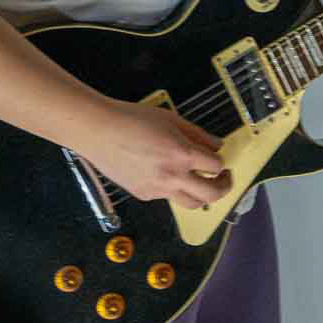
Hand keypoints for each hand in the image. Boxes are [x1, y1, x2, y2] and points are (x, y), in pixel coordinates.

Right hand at [78, 99, 231, 207]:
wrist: (99, 131)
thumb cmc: (133, 119)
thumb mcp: (171, 119)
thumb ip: (197, 134)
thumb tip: (217, 146)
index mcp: (182, 154)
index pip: (216, 166)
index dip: (221, 162)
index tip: (219, 158)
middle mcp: (173, 177)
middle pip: (211, 195)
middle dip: (224, 187)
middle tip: (223, 179)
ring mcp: (157, 190)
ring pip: (191, 204)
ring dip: (202, 196)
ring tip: (201, 183)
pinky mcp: (143, 195)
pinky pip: (167, 198)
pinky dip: (174, 189)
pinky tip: (167, 175)